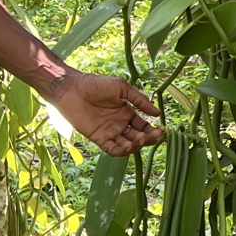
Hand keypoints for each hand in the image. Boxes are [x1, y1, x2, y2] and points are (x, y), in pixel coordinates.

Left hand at [48, 70, 163, 154]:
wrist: (73, 89)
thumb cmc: (96, 84)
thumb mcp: (122, 88)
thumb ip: (139, 100)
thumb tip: (158, 113)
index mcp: (126, 112)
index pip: (143, 126)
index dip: (152, 130)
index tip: (161, 131)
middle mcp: (120, 124)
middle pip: (138, 137)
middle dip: (148, 138)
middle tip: (154, 136)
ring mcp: (110, 132)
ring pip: (127, 145)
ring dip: (136, 145)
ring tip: (140, 139)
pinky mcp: (99, 138)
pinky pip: (113, 149)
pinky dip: (122, 150)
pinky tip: (128, 145)